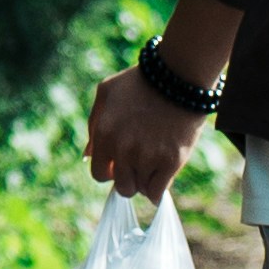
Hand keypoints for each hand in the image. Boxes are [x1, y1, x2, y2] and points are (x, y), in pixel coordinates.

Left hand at [85, 63, 217, 203]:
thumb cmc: (140, 82)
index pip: (99, 174)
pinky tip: (163, 173)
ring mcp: (148, 156)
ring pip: (141, 189)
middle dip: (129, 178)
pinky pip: (158, 192)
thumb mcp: (106, 93)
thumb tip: (89, 155)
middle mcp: (124, 149)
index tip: (121, 164)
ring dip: (146, 180)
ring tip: (154, 161)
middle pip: (122, 187)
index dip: (110, 171)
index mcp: (105, 134)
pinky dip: (159, 187)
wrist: (178, 76)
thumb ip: (94, 124)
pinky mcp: (171, 161)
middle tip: (140, 164)